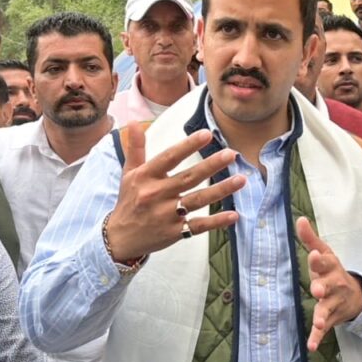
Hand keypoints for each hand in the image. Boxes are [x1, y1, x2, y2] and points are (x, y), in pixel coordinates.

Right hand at [105, 124, 246, 261]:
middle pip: (188, 178)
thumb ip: (135, 148)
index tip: (207, 134)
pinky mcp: (175, 232)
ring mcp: (166, 215)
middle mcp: (156, 195)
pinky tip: (234, 215)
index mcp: (145, 177)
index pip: (169, 158)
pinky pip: (199, 226)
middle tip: (231, 154)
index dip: (188, 145)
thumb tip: (133, 122)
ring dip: (221, 190)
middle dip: (211, 166)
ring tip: (241, 179)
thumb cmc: (129, 200)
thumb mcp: (129, 173)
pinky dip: (217, 222)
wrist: (120, 238)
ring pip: (198, 200)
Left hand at [296, 217, 361, 351]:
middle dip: (322, 287)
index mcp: (330, 268)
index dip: (320, 259)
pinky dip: (318, 338)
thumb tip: (300, 219)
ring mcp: (334, 303)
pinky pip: (325, 329)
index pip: (325, 262)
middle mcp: (334, 285)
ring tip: (318, 322)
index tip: (315, 255)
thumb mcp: (326, 253)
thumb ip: (311, 239)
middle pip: (328, 285)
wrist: (357, 295)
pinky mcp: (332, 318)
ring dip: (322, 315)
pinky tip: (311, 346)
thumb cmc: (333, 271)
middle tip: (317, 289)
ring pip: (327, 309)